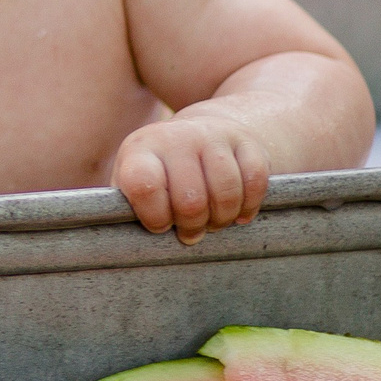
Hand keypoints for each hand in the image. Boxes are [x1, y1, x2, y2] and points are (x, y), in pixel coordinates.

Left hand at [112, 112, 271, 244]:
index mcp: (140, 151)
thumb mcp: (134, 186)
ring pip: (226, 193)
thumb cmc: (162, 174)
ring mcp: (212, 135)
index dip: (155, 217)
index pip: (144, 186)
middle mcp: (175, 137)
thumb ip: (126, 213)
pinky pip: (255, 182)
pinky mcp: (246, 141)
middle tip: (191, 231)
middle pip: (191, 200)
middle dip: (193, 227)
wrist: (201, 132)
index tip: (161, 225)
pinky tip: (238, 212)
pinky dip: (249, 206)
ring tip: (214, 222)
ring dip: (222, 219)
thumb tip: (124, 249)